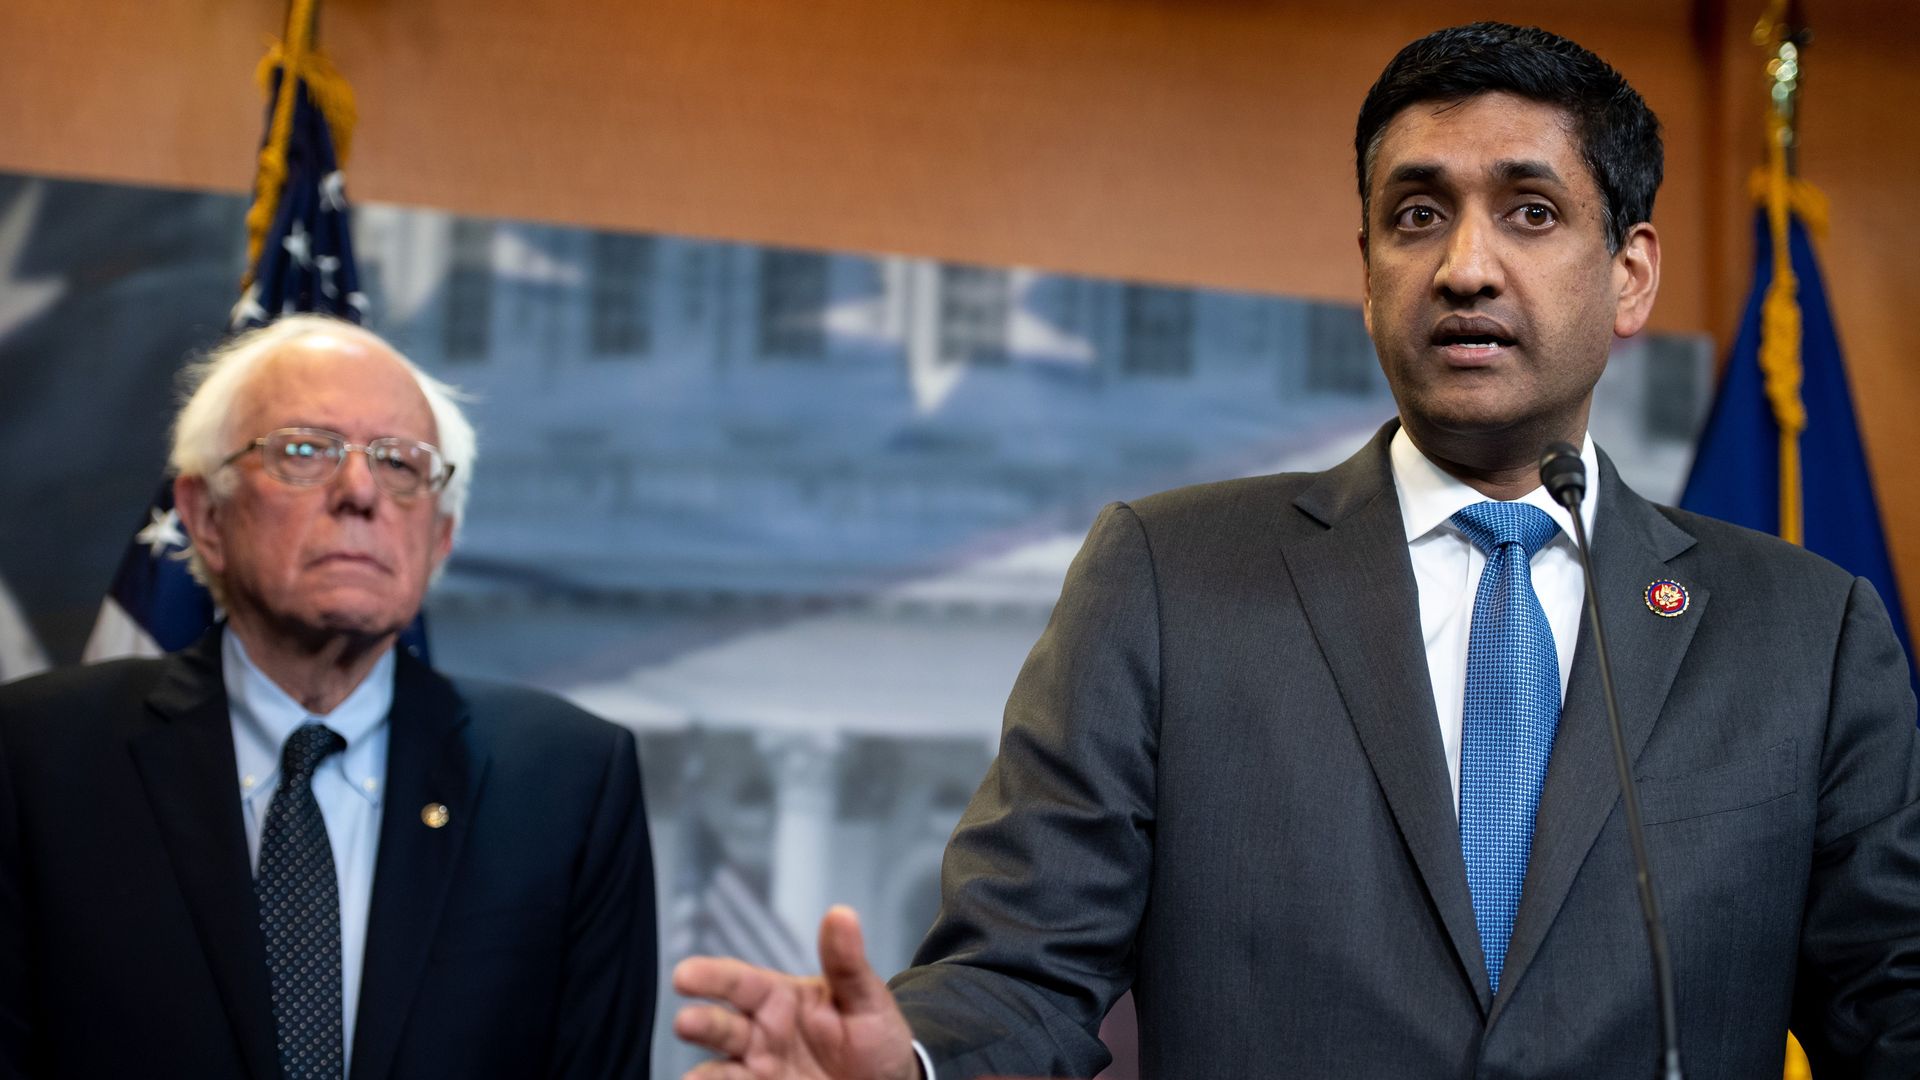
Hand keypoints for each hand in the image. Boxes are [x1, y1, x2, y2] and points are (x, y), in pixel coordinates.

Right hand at [674, 905, 920, 1079]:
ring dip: (706, 1073)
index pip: (740, 983)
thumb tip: (841, 913)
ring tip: (694, 1078)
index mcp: (780, 1000)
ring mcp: (761, 1071)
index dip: (711, 977)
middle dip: (701, 1024)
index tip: (684, 975)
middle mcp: (761, 1035)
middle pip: (722, 1027)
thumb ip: (847, 963)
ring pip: (722, 1071)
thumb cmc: (874, 1037)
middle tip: (686, 1023)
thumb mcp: (867, 999)